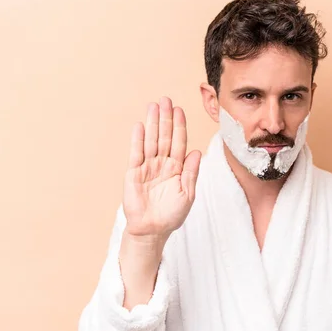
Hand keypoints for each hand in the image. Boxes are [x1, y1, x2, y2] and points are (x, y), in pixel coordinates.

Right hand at [123, 97, 201, 240]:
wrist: (153, 230)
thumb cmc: (172, 215)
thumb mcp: (187, 194)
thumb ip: (191, 172)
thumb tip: (197, 151)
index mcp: (177, 168)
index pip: (179, 143)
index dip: (180, 126)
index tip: (180, 110)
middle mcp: (162, 164)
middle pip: (164, 137)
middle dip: (165, 118)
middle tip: (166, 100)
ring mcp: (147, 167)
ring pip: (151, 141)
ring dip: (152, 124)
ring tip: (153, 106)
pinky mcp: (134, 173)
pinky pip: (136, 153)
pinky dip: (137, 140)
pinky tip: (139, 126)